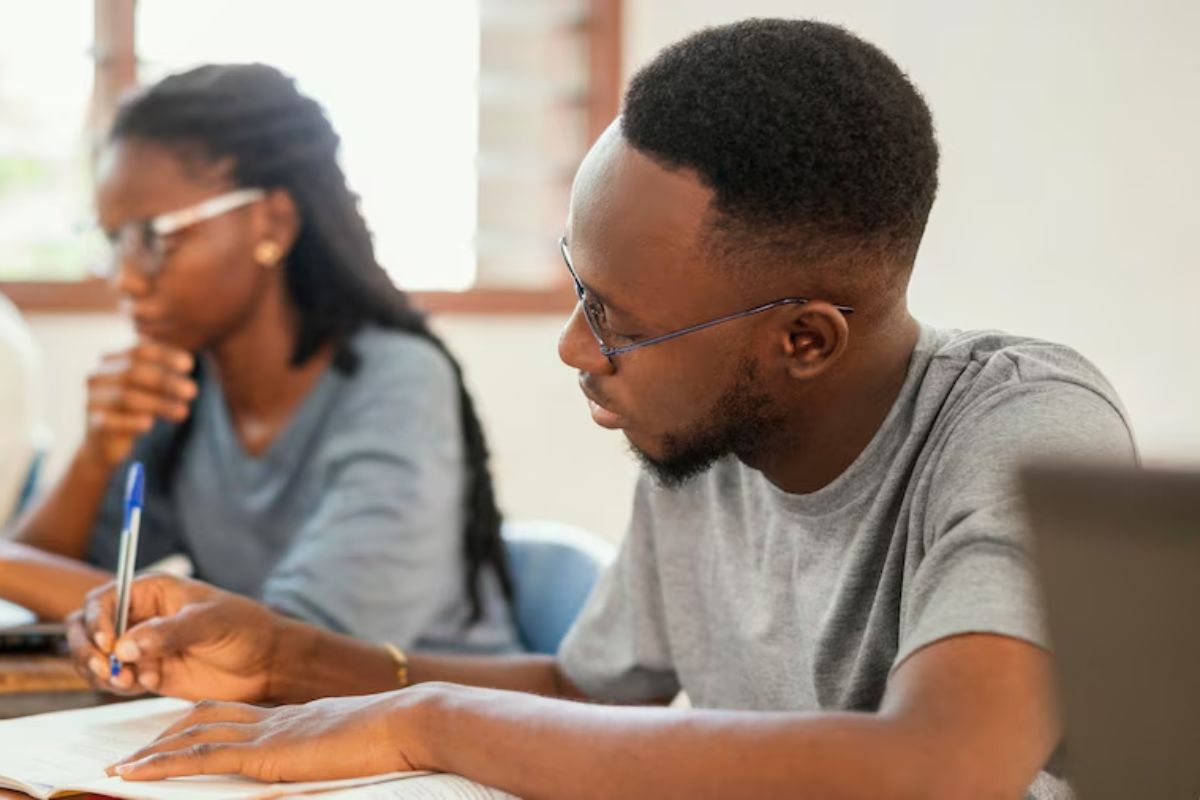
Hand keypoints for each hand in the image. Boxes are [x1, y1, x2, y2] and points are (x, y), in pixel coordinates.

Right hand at [66, 573, 287, 701]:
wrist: (265, 662)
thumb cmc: (244, 628)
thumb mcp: (209, 622)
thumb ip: (168, 632)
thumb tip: (125, 645)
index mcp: (151, 591)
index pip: (102, 600)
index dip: (97, 621)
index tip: (108, 644)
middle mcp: (139, 616)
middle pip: (86, 628)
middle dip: (87, 649)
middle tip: (108, 667)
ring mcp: (140, 646)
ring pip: (94, 657)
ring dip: (100, 672)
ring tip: (130, 680)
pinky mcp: (146, 672)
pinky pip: (114, 680)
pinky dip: (118, 686)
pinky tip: (145, 684)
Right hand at [82, 340, 195, 466]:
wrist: (105, 443)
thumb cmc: (134, 409)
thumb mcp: (151, 388)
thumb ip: (165, 373)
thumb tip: (187, 364)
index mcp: (113, 361)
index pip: (139, 351)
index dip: (165, 355)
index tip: (188, 365)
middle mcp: (98, 376)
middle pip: (133, 372)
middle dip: (166, 381)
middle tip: (192, 391)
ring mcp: (91, 399)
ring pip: (126, 398)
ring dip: (159, 404)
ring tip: (184, 412)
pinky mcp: (92, 424)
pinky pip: (110, 421)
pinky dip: (131, 422)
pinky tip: (149, 425)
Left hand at [106, 690, 436, 781]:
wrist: (407, 723)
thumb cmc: (394, 738)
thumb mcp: (352, 744)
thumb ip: (328, 751)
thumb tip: (324, 762)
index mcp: (294, 717)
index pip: (235, 714)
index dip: (198, 724)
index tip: (175, 736)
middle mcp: (275, 719)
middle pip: (205, 718)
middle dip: (165, 736)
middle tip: (134, 754)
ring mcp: (269, 733)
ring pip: (195, 736)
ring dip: (153, 753)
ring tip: (123, 769)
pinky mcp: (267, 753)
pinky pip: (203, 758)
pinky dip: (164, 766)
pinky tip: (139, 775)